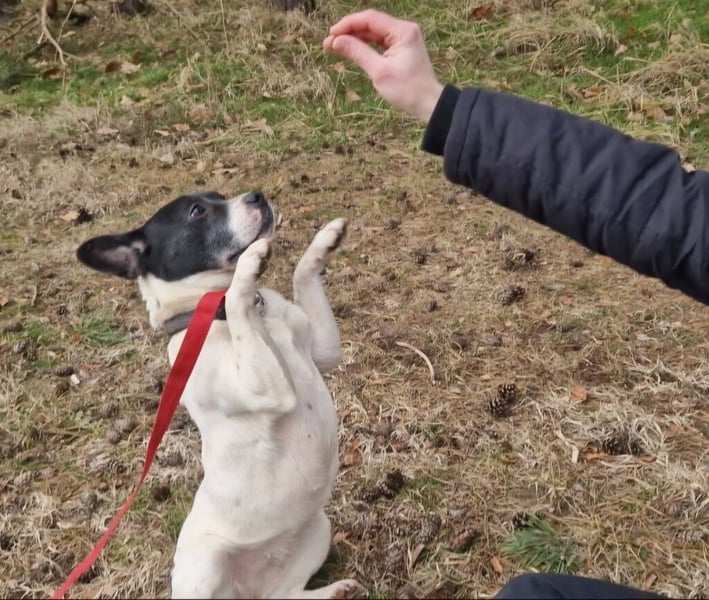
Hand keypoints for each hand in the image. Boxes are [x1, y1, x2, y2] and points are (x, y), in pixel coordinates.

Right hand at [323, 9, 443, 122]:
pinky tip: (350, 49)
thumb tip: (336, 41)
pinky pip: (378, 42)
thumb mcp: (379, 72)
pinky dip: (364, 45)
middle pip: (370, 24)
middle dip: (348, 32)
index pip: (370, 19)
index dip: (348, 24)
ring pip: (373, 33)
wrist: (428, 104)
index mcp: (403, 31)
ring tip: (334, 47)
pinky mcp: (400, 48)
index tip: (331, 34)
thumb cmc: (408, 90)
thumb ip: (357, 53)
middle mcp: (404, 30)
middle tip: (328, 43)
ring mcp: (403, 38)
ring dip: (354, 38)